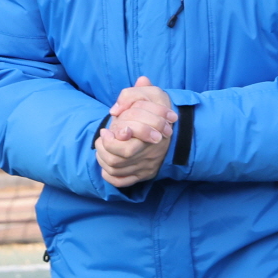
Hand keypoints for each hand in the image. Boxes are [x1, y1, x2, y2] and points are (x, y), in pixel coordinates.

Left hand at [96, 74, 174, 188]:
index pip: (124, 150)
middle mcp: (149, 156)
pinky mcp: (144, 175)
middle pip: (118, 162)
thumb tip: (115, 108)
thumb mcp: (150, 95)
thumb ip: (132, 95)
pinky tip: (106, 165)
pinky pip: (122, 182)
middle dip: (103, 150)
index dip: (110, 142)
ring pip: (117, 172)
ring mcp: (147, 167)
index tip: (107, 131)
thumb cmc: (159, 109)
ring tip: (101, 147)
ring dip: (103, 160)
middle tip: (102, 138)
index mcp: (150, 138)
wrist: (175, 126)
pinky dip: (110, 176)